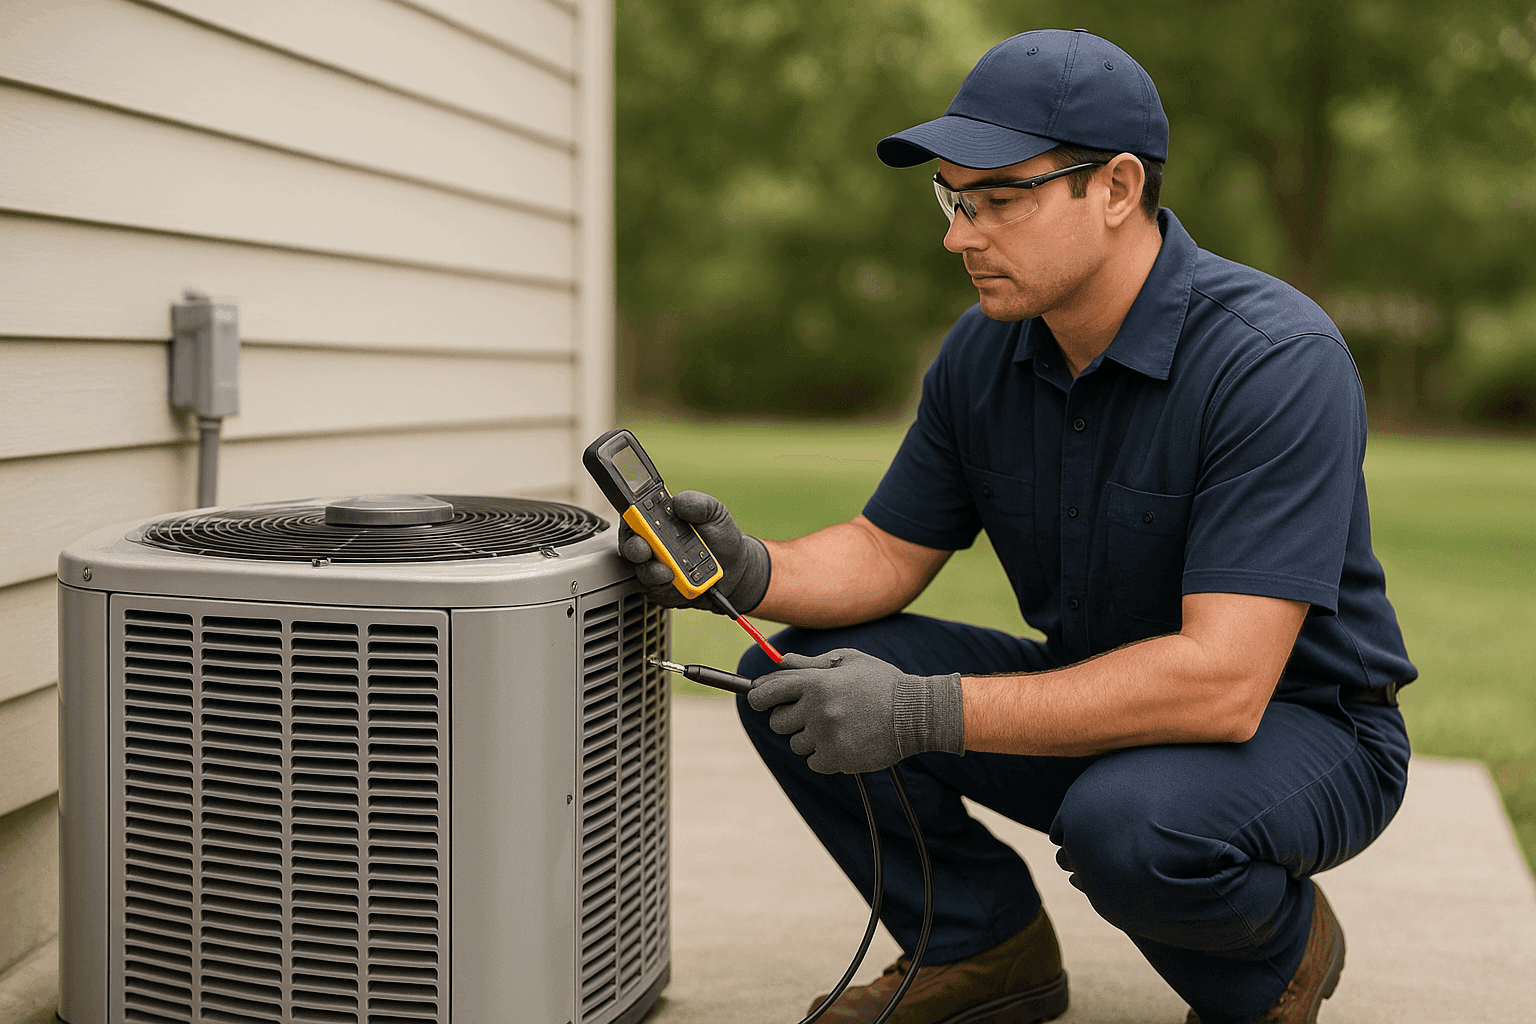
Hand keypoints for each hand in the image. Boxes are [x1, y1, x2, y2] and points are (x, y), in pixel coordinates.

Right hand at [619, 490, 771, 613]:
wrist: (735, 568)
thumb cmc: (720, 538)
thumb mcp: (715, 513)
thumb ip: (699, 503)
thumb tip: (680, 502)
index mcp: (657, 520)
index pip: (634, 515)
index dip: (631, 516)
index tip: (637, 518)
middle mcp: (651, 544)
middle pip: (630, 546)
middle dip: (635, 548)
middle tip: (646, 549)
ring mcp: (654, 568)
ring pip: (641, 572)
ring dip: (653, 572)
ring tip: (669, 572)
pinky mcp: (661, 589)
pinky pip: (656, 592)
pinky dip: (667, 589)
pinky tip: (679, 584)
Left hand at [747, 649, 964, 773]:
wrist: (916, 714)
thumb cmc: (882, 683)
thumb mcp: (848, 661)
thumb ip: (812, 664)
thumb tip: (783, 663)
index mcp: (816, 682)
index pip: (767, 691)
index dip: (757, 696)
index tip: (758, 699)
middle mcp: (816, 709)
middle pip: (776, 722)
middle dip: (788, 719)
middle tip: (811, 714)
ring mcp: (826, 736)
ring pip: (796, 744)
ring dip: (810, 737)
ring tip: (838, 726)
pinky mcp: (836, 758)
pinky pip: (813, 761)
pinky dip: (824, 755)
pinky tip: (845, 741)